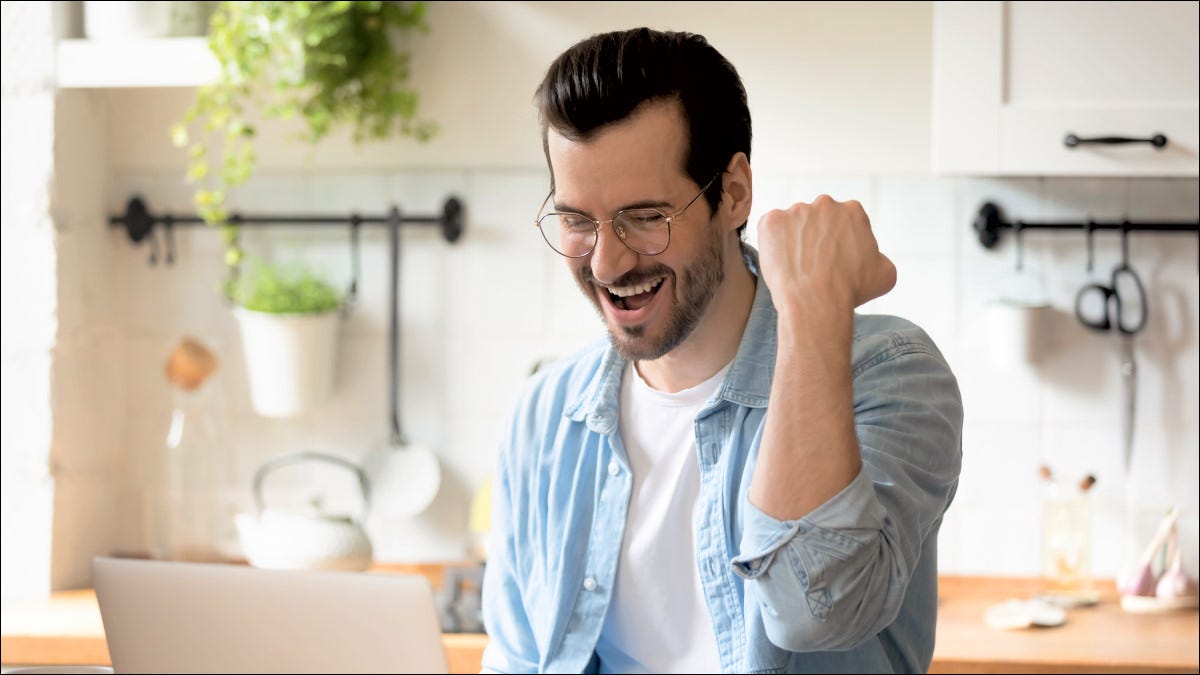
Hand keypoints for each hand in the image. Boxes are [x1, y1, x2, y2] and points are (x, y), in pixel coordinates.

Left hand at [756, 195, 895, 312]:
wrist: (816, 300)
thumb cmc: (851, 290)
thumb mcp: (885, 274)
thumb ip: (879, 257)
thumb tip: (874, 257)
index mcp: (853, 210)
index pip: (843, 223)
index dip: (838, 244)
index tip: (834, 260)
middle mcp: (825, 203)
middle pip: (816, 220)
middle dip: (814, 238)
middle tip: (813, 264)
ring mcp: (795, 210)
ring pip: (792, 225)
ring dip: (792, 241)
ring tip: (796, 267)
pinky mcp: (771, 221)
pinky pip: (769, 231)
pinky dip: (771, 245)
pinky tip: (781, 263)